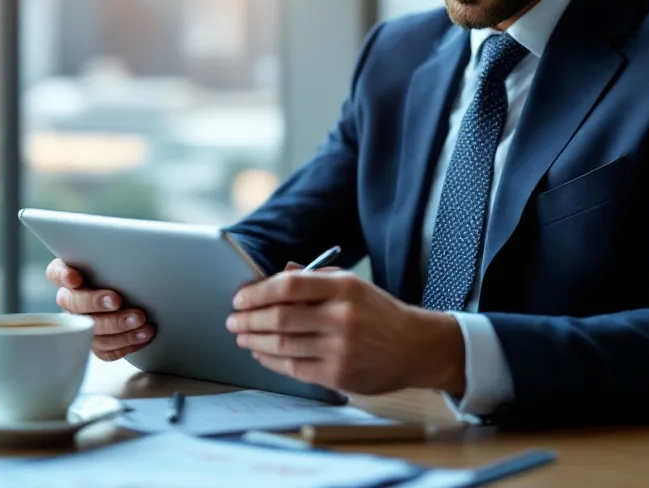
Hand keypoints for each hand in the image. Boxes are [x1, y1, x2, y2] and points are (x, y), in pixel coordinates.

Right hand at [46, 259, 153, 360]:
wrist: (143, 288)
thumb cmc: (127, 267)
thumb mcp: (121, 254)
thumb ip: (116, 250)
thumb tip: (132, 245)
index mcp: (71, 273)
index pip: (55, 273)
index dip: (63, 276)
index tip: (76, 277)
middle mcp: (72, 300)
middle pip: (74, 304)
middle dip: (96, 303)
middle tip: (118, 300)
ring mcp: (83, 324)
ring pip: (90, 331)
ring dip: (117, 328)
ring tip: (141, 322)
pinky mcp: (97, 343)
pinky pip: (105, 350)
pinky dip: (125, 344)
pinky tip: (144, 335)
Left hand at [225, 271, 463, 395]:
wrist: (415, 347)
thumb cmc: (378, 313)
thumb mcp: (353, 285)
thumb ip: (315, 278)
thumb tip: (277, 273)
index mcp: (343, 287)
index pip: (288, 286)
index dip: (257, 292)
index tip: (239, 298)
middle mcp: (341, 316)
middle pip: (280, 317)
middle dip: (248, 320)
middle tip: (232, 320)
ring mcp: (340, 348)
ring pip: (283, 345)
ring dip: (255, 341)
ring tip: (242, 337)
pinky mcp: (338, 374)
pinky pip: (294, 368)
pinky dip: (271, 361)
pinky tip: (261, 355)